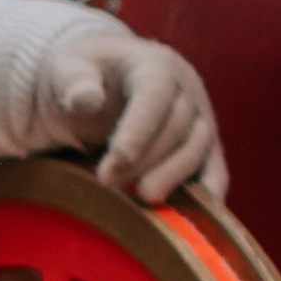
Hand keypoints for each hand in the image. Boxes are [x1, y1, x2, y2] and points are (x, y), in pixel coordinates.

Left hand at [35, 24, 226, 207]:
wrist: (102, 81)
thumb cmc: (82, 78)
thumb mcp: (66, 70)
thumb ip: (73, 81)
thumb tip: (85, 99)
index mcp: (155, 63)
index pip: (154, 94)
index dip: (138, 130)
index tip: (115, 164)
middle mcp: (186, 87)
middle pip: (177, 125)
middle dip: (145, 159)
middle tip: (109, 184)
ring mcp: (200, 116)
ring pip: (198, 147)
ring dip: (172, 175)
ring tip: (143, 199)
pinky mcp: (205, 145)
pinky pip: (215, 169)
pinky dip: (208, 193)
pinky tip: (190, 217)